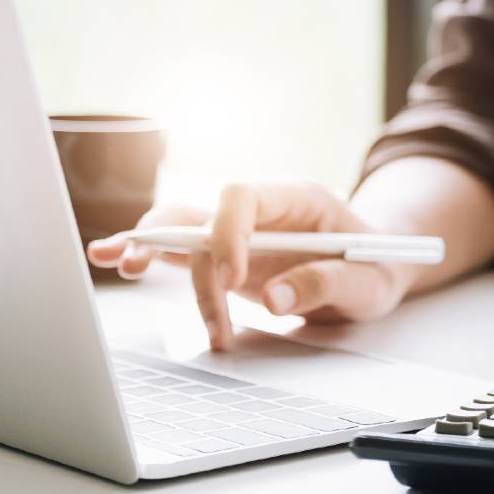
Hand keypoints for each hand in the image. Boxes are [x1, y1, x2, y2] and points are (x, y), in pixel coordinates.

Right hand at [87, 182, 414, 349]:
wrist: (376, 270)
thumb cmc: (376, 268)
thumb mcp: (368, 281)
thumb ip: (326, 284)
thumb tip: (274, 298)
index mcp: (297, 198)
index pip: (242, 196)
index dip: (227, 233)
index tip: (235, 280)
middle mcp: (260, 209)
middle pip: (201, 211)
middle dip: (172, 240)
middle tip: (149, 271)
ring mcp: (238, 232)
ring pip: (182, 230)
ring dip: (153, 252)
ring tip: (126, 271)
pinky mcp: (226, 258)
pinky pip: (183, 252)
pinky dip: (150, 256)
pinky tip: (117, 261)